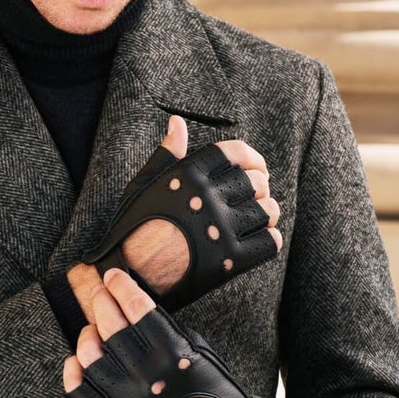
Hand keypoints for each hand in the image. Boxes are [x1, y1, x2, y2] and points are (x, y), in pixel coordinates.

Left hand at [63, 267, 264, 397]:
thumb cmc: (205, 385)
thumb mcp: (194, 347)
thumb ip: (162, 325)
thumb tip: (129, 299)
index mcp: (171, 354)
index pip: (136, 308)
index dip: (121, 286)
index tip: (113, 275)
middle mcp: (145, 376)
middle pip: (110, 325)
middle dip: (102, 300)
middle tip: (100, 292)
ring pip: (89, 354)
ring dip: (88, 333)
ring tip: (93, 327)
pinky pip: (77, 389)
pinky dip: (72, 369)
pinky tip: (78, 357)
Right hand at [123, 116, 282, 294]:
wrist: (130, 275)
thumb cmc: (135, 228)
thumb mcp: (146, 185)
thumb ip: (167, 153)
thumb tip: (177, 122)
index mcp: (188, 175)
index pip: (236, 153)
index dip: (253, 158)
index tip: (256, 168)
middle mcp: (207, 198)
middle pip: (256, 181)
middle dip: (259, 187)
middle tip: (251, 198)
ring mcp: (221, 229)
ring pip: (268, 210)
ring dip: (266, 213)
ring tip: (254, 219)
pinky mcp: (230, 260)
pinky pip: (269, 243)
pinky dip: (269, 239)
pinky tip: (256, 240)